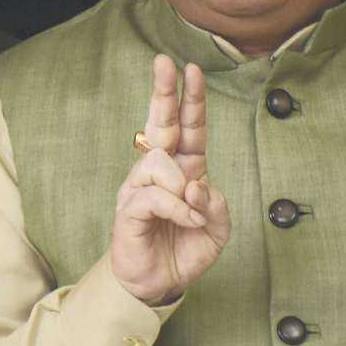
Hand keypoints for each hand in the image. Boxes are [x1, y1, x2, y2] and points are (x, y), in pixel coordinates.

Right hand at [110, 55, 230, 305]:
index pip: (187, 127)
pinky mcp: (129, 208)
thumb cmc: (185, 249)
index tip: (192, 70)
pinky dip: (178, 209)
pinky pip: (155, 195)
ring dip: (184, 187)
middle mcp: (158, 171)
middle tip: (164, 62)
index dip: (190, 100)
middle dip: (164, 91)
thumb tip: (197, 185)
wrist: (159, 283)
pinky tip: (185, 221)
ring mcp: (140, 187)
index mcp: (184, 169)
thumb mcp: (217, 229)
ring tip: (192, 214)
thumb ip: (216, 204)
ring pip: (160, 162)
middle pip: (160, 123)